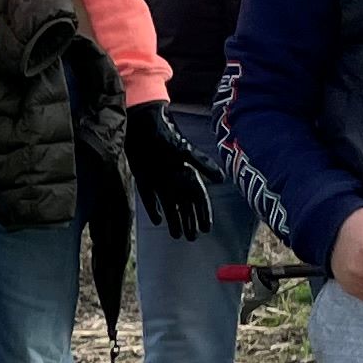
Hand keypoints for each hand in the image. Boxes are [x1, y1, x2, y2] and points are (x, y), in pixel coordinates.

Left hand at [121, 100, 215, 240]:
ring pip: (170, 205)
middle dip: (190, 221)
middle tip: (192, 238)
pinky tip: (159, 221)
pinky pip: (151, 198)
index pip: (198, 198)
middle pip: (185, 205)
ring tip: (177, 236)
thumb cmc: (164, 136)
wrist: (141, 125)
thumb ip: (202, 164)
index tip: (206, 228)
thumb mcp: (184, 151)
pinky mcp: (145, 179)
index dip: (203, 213)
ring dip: (174, 219)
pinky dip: (154, 209)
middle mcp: (175, 179)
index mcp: (187, 173)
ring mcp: (159, 180)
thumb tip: (221, 177)